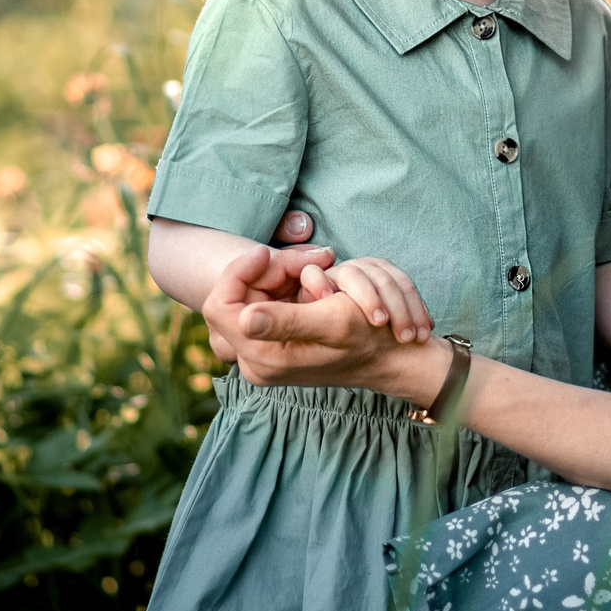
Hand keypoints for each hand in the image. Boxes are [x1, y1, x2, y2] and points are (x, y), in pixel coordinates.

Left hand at [202, 245, 441, 401]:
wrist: (390, 359)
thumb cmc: (368, 339)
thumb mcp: (332, 323)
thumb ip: (285, 321)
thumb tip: (244, 318)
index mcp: (262, 358)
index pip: (220, 306)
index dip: (237, 272)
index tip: (267, 251)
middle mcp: (256, 359)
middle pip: (235, 298)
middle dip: (266, 272)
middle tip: (303, 260)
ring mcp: (265, 351)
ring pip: (251, 297)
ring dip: (280, 276)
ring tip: (314, 275)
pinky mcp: (276, 343)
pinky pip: (266, 303)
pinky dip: (286, 285)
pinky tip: (313, 285)